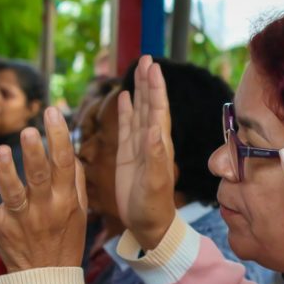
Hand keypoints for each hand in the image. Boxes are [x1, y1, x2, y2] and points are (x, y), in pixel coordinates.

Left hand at [0, 107, 87, 272]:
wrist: (47, 278)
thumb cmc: (65, 240)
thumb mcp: (79, 212)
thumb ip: (74, 182)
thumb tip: (70, 152)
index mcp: (65, 201)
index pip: (64, 164)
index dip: (59, 137)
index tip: (53, 112)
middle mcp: (44, 208)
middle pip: (39, 176)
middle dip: (35, 153)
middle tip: (29, 131)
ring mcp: (20, 219)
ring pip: (13, 193)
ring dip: (5, 172)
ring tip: (1, 151)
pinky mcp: (0, 229)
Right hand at [115, 55, 177, 250]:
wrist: (148, 225)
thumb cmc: (153, 208)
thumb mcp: (153, 183)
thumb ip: (154, 156)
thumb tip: (153, 128)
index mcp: (160, 145)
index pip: (158, 110)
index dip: (156, 89)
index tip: (153, 67)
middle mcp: (152, 142)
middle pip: (150, 104)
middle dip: (148, 82)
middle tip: (146, 58)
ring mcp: (139, 147)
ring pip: (139, 111)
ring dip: (139, 90)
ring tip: (137, 68)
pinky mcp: (128, 155)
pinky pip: (127, 126)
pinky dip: (126, 109)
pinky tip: (123, 96)